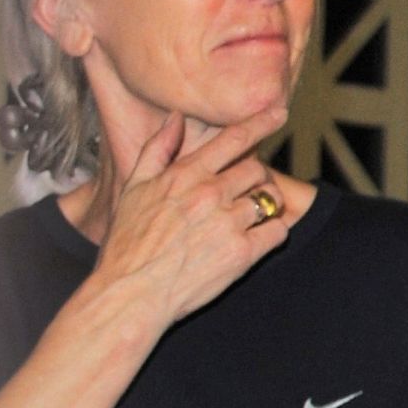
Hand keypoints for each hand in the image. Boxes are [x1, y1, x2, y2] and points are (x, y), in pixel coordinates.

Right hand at [90, 107, 292, 327]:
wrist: (130, 293)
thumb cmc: (127, 244)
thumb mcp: (133, 189)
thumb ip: (156, 150)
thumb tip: (176, 117)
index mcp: (185, 175)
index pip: (233, 139)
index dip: (261, 122)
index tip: (279, 113)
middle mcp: (210, 194)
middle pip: (257, 170)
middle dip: (257, 178)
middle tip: (246, 192)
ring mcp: (229, 223)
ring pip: (270, 199)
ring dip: (265, 205)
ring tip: (247, 218)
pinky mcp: (243, 252)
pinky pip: (278, 230)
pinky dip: (274, 231)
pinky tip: (258, 238)